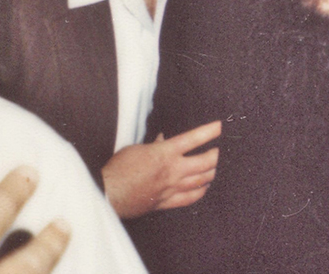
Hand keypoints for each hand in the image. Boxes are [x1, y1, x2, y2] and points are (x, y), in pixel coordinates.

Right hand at [102, 120, 221, 218]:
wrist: (109, 193)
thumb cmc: (119, 168)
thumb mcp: (137, 148)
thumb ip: (155, 145)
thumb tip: (163, 139)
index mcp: (165, 153)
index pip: (193, 139)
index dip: (209, 131)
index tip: (219, 126)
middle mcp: (173, 170)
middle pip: (205, 162)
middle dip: (215, 156)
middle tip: (218, 151)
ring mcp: (172, 187)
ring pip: (201, 181)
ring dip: (211, 173)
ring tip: (214, 168)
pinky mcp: (166, 202)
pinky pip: (190, 198)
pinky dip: (200, 192)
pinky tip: (204, 188)